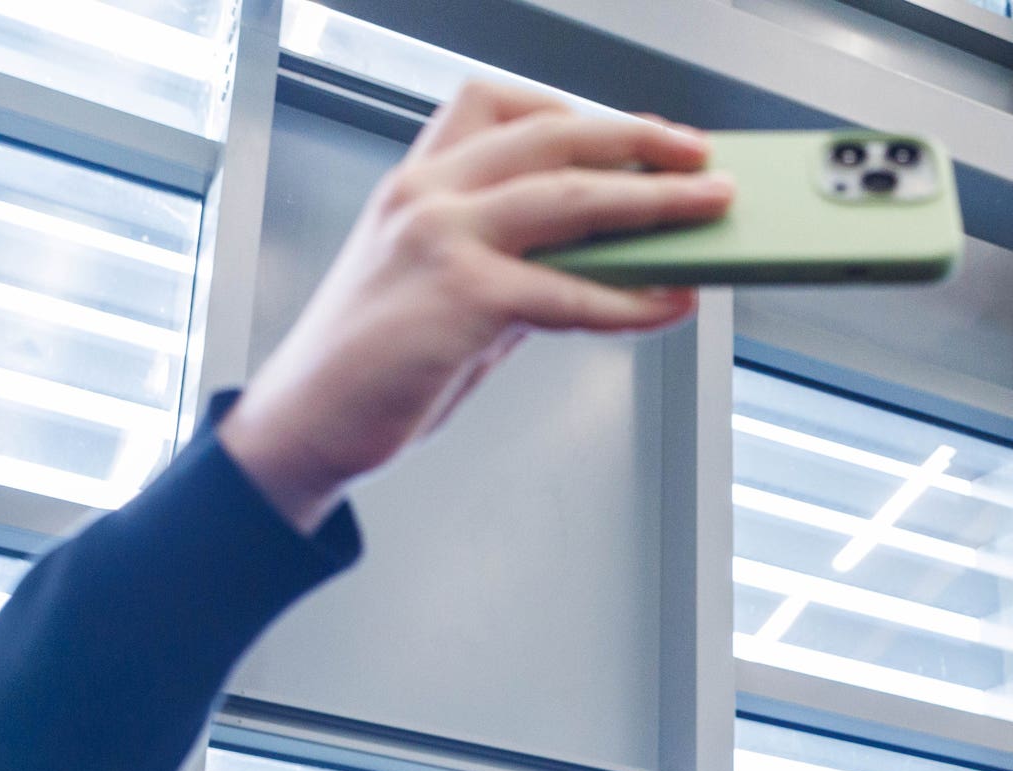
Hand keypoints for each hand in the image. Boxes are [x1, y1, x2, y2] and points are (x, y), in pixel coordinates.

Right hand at [218, 81, 732, 532]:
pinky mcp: (462, 296)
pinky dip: (630, 300)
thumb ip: (510, 261)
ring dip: (655, 203)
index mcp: (415, 181)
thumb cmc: (369, 362)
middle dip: (639, 140)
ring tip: (709, 210)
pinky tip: (667, 305)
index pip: (496, 105)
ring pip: (572, 199)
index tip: (631, 132)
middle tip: (698, 156)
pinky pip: (569, 291)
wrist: (304, 423)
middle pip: (553, 136)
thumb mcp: (437, 286)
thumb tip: (598, 262)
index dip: (574, 112)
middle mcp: (426, 193)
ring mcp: (442, 237)